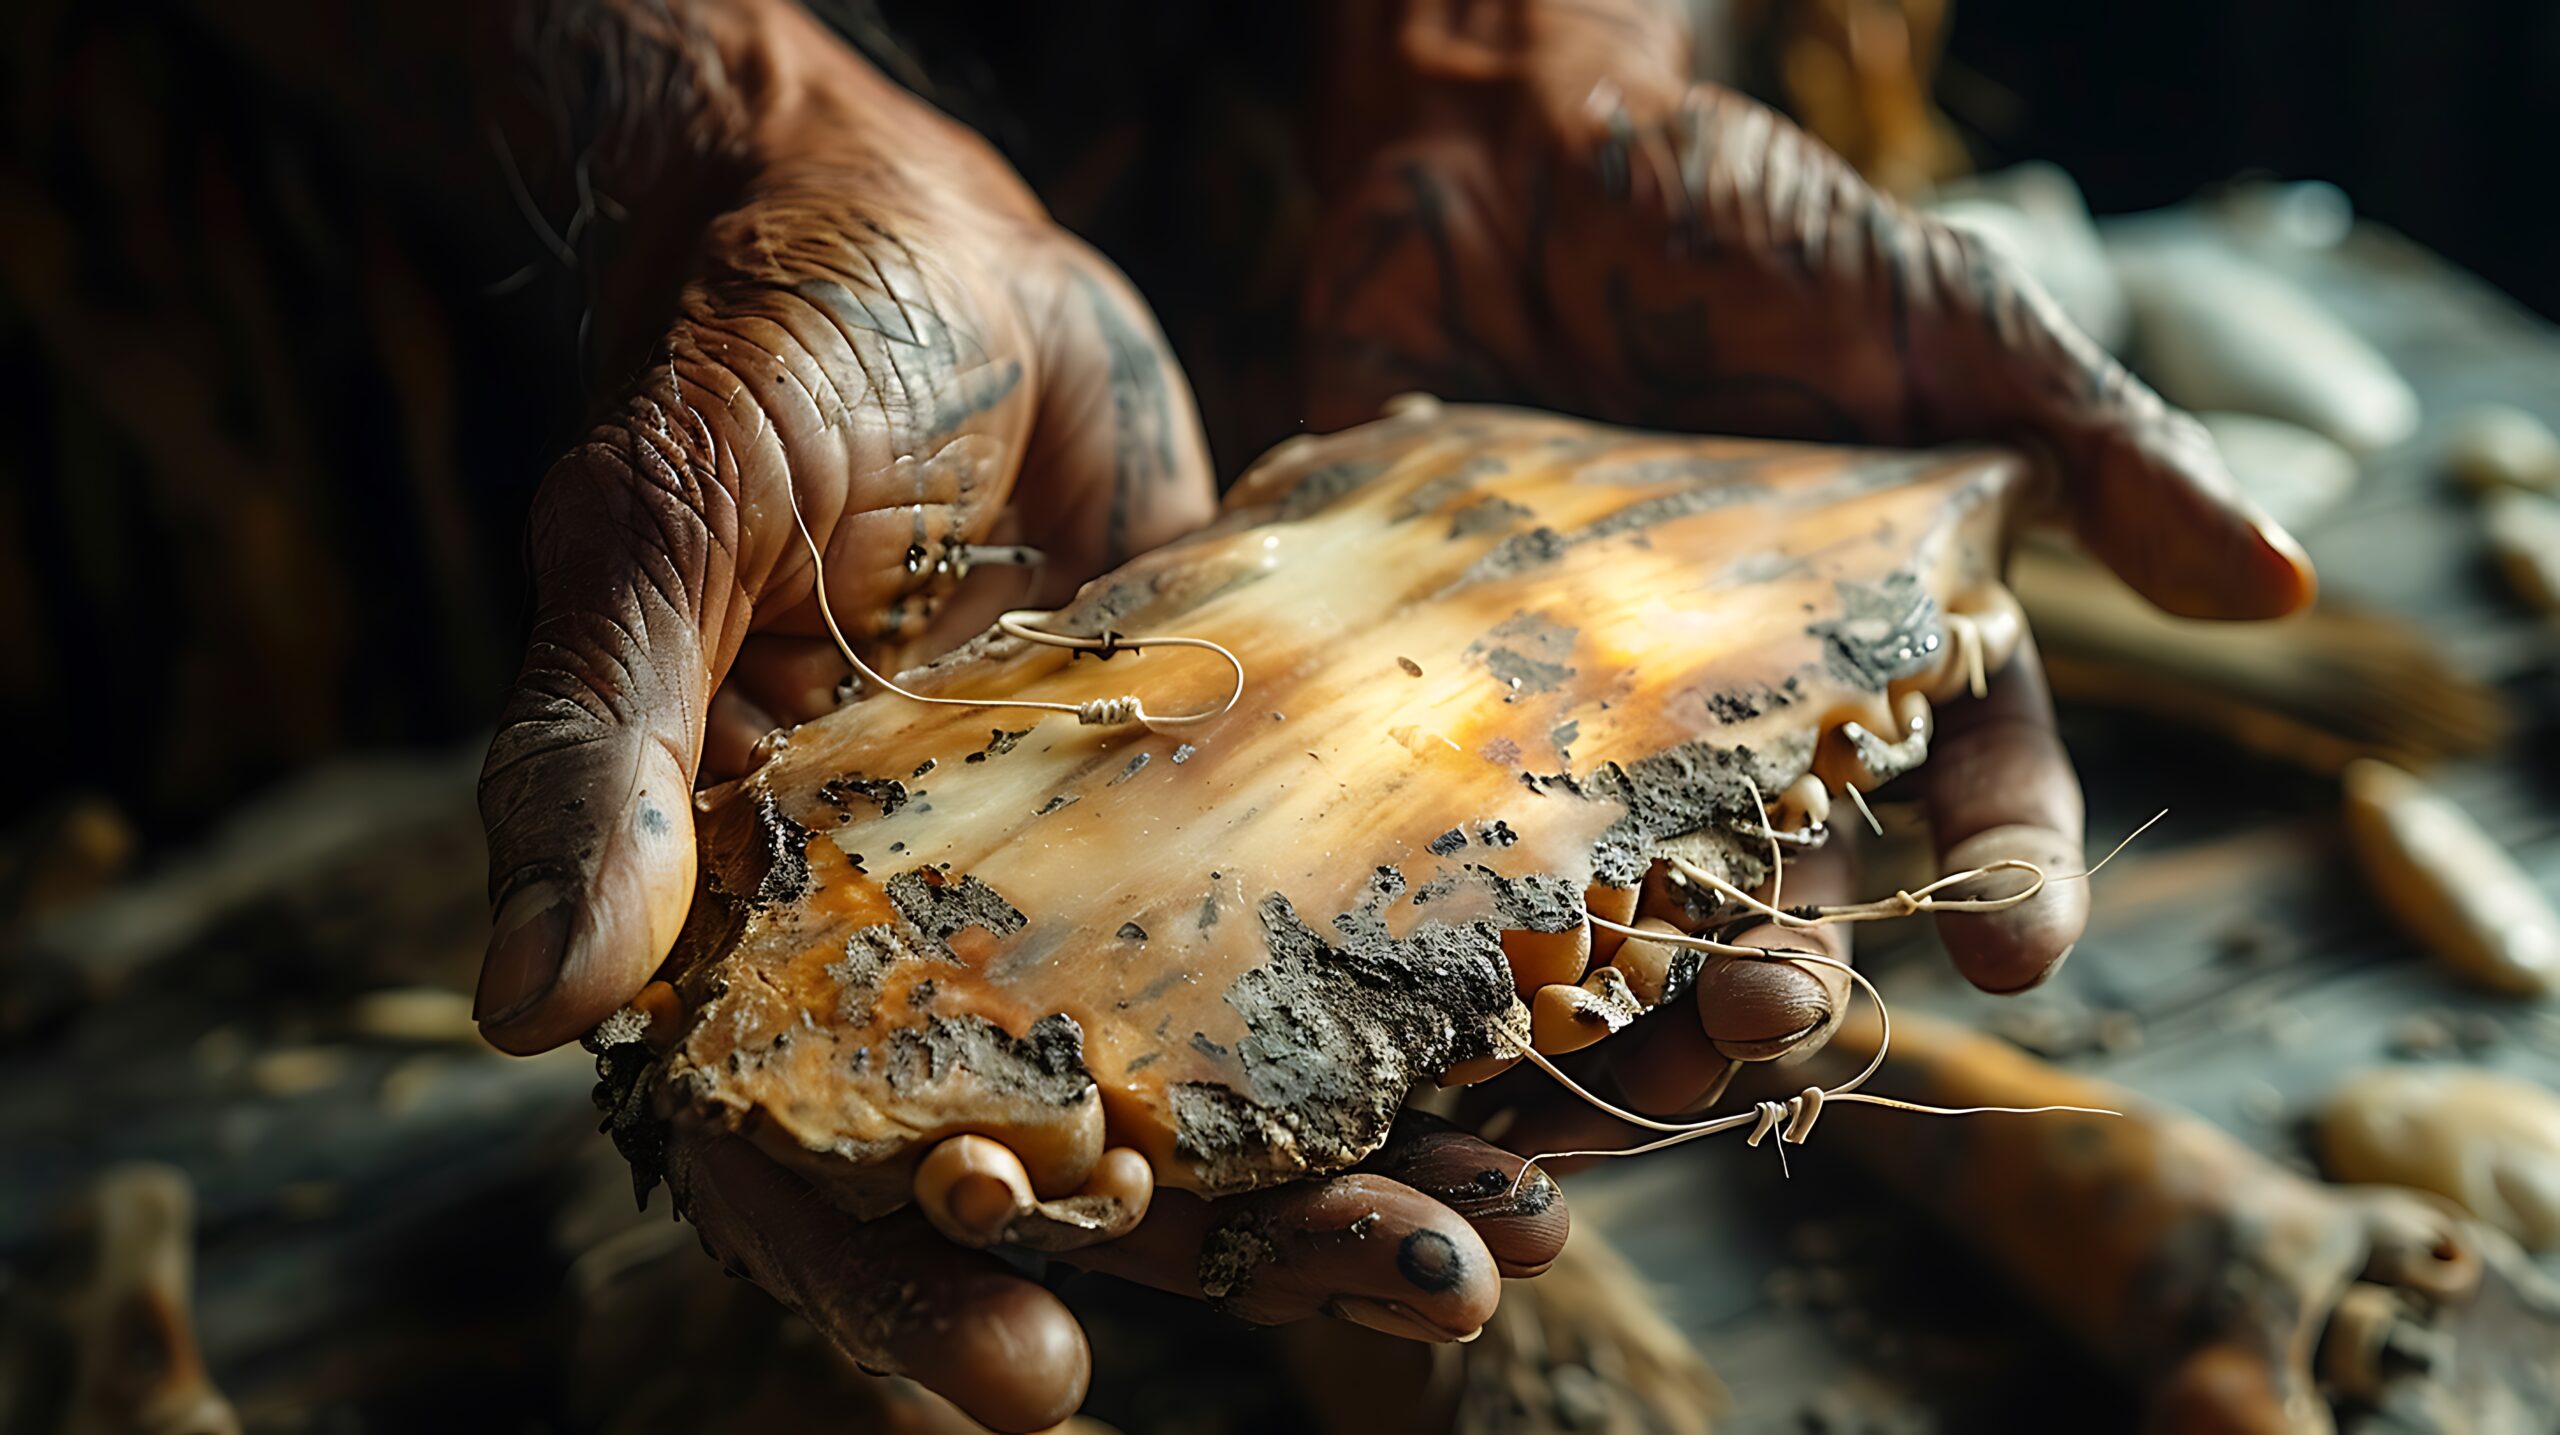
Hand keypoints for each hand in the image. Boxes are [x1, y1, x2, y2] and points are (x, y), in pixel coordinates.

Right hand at [462, 3, 1562, 1425]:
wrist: (913, 237)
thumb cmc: (745, 375)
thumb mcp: (653, 545)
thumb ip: (595, 762)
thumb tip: (532, 1009)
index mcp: (786, 953)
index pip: (831, 1176)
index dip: (918, 1281)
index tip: (1040, 1375)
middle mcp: (968, 959)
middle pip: (1111, 1166)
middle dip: (1272, 1246)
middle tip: (1443, 1284)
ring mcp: (1128, 888)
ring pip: (1275, 1068)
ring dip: (1420, 1144)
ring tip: (1568, 1200)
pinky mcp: (1257, 797)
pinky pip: (1372, 916)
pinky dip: (1486, 971)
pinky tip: (1618, 998)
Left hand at [1303, 2, 2314, 1079]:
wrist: (1506, 152)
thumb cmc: (1740, 222)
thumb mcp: (1934, 310)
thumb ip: (2092, 442)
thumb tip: (2278, 582)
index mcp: (1890, 632)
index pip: (1977, 786)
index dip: (2007, 875)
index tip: (2015, 948)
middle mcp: (1742, 699)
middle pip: (1790, 883)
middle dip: (1793, 971)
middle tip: (1772, 1014)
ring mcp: (1585, 709)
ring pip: (1618, 906)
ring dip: (1621, 999)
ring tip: (1602, 1057)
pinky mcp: (1444, 696)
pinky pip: (1446, 837)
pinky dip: (1442, 923)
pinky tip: (1431, 983)